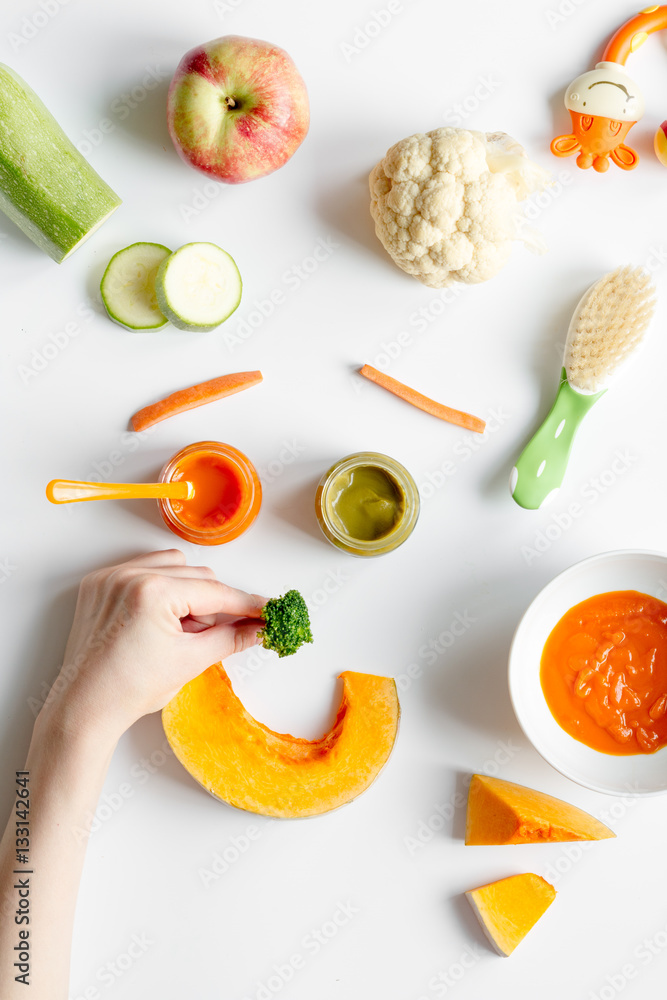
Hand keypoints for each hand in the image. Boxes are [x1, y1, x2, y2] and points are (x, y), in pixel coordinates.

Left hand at [43, 550, 265, 744]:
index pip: (215, 592)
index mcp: (153, 592)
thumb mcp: (191, 661)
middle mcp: (130, 575)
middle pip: (196, 576)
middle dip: (212, 605)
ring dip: (186, 591)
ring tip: (180, 629)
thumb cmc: (130, 689)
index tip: (266, 609)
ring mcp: (111, 577)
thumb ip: (231, 638)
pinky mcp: (99, 584)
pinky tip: (159, 617)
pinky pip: (142, 570)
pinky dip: (159, 587)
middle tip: (217, 633)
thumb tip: (260, 629)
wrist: (85, 708)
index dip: (246, 604)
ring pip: (172, 567)